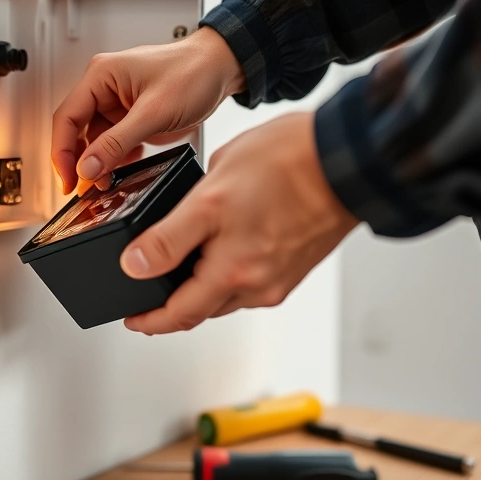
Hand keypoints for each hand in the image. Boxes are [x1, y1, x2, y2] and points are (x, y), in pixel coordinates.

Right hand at [51, 27, 244, 194]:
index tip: (68, 178)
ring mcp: (118, 103)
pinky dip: (116, 158)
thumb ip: (117, 142)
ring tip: (106, 182)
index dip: (62, 152)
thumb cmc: (193, 72)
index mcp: (101, 76)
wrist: (222, 69)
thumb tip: (88, 166)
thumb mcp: (153, 112)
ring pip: (95, 140)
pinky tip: (123, 168)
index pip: (67, 118)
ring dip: (99, 163)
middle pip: (77, 131)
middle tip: (84, 188)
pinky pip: (114, 142)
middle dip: (80, 161)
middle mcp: (105, 88)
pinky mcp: (131, 116)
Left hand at [119, 112, 359, 334]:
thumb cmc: (287, 166)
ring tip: (179, 263)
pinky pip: (249, 278)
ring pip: (227, 293)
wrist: (348, 158)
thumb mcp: (208, 198)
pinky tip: (220, 244)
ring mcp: (279, 276)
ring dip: (200, 285)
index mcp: (234, 274)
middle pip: (203, 307)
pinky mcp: (294, 264)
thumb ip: (169, 237)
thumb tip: (136, 265)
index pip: (179, 315)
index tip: (131, 319)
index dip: (149, 320)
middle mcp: (259, 286)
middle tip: (147, 292)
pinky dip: (226, 271)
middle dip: (172, 303)